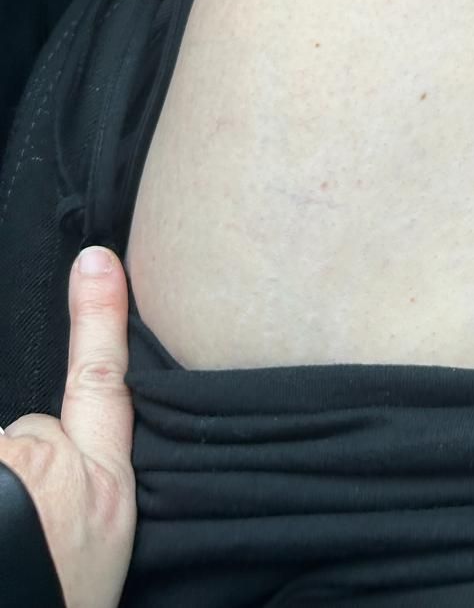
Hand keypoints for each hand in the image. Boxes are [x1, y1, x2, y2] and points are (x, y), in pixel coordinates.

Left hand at [0, 247, 136, 607]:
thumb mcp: (100, 535)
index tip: (96, 261)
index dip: (100, 316)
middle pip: (20, 439)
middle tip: (24, 527)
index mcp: (97, 479)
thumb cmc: (63, 596)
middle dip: (12, 470)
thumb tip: (50, 435)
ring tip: (5, 535)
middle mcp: (43, 458)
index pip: (100, 378)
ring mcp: (1, 456)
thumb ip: (85, 475)